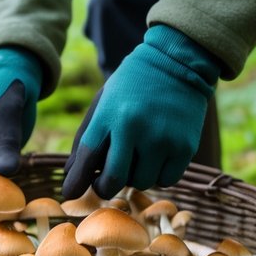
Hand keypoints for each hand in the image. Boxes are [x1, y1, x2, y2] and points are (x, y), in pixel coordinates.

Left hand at [61, 25, 219, 199]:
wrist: (176, 62)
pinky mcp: (186, 146)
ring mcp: (162, 138)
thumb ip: (86, 140)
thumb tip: (71, 179)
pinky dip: (158, 174)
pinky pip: (166, 180)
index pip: (88, 157)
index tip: (70, 193)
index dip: (77, 181)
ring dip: (134, 177)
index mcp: (109, 114)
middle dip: (105, 186)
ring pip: (141, 182)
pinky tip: (156, 157)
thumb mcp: (103, 105)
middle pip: (114, 179)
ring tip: (136, 156)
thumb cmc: (130, 87)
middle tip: (105, 180)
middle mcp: (135, 128)